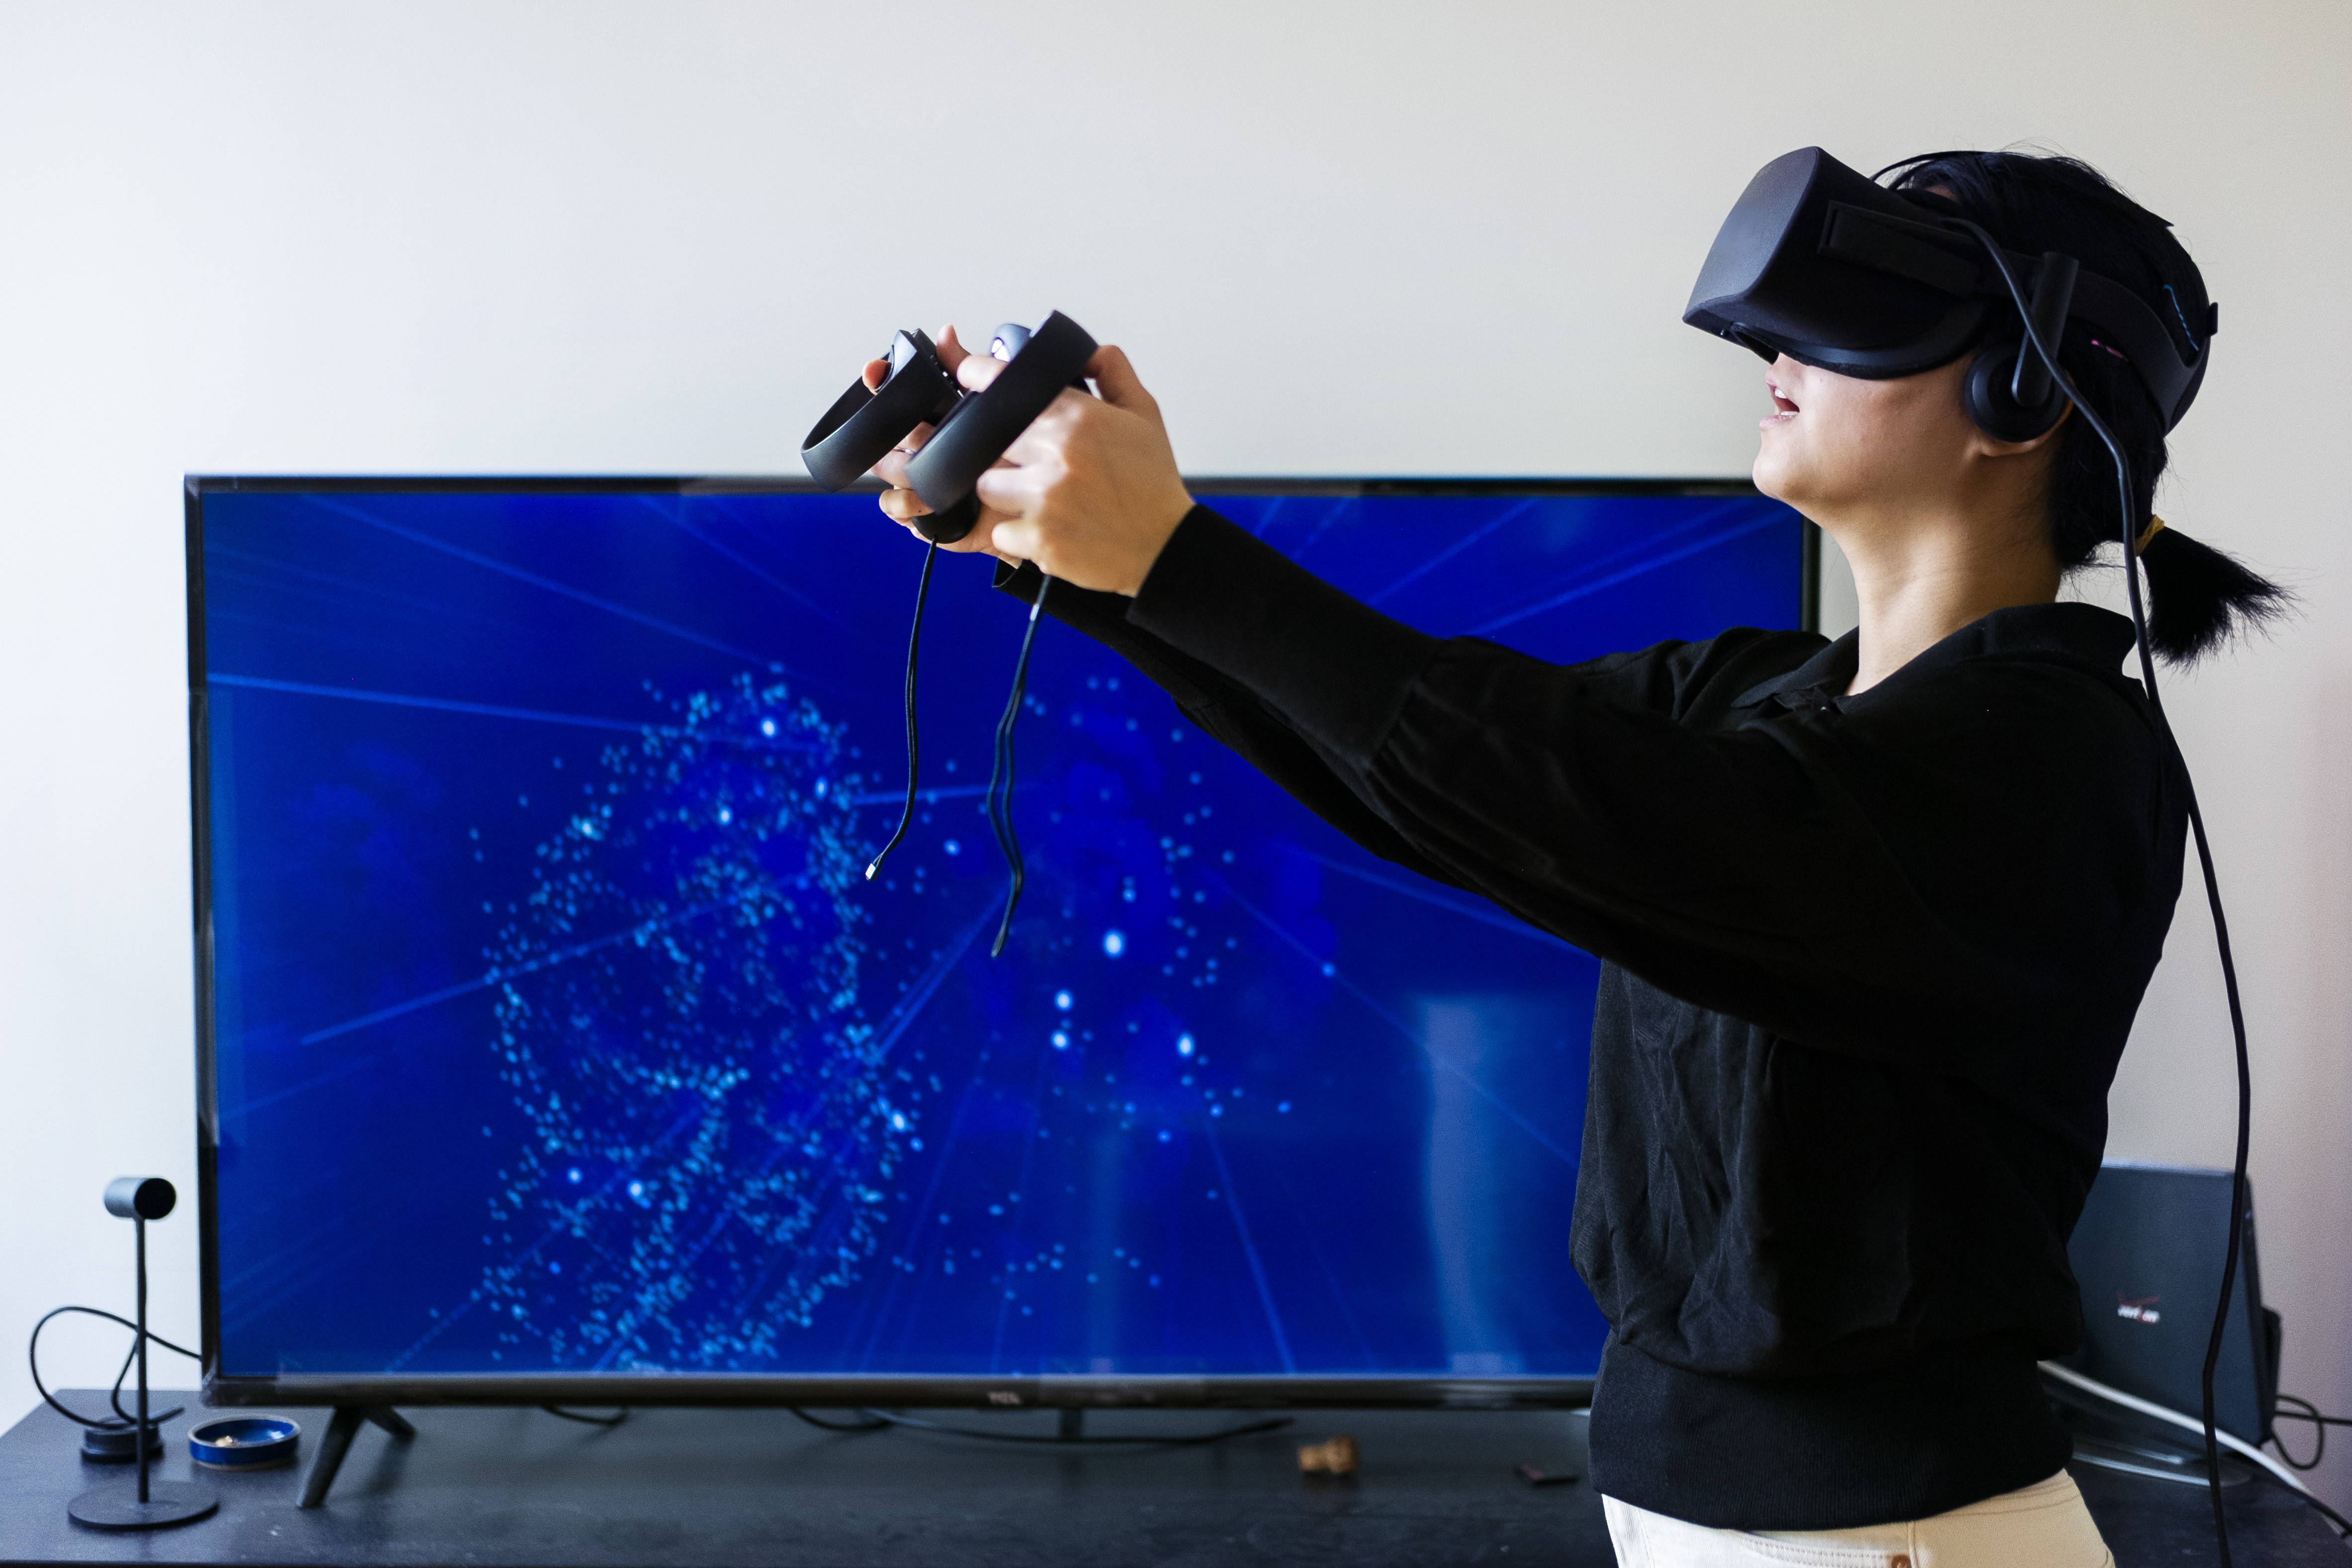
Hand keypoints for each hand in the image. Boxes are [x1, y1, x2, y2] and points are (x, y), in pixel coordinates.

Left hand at [863, 328, 1193, 593]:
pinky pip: (1001, 533)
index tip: (970, 377)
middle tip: (1039, 467)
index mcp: (1077, 418)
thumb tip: (1084, 350)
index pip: (1004, 384)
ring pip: (989, 487)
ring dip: (1009, 495)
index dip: (978, 376)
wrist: (1167, 547)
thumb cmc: (1152, 484)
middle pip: (991, 441)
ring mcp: (1044, 498)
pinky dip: (1020, 536)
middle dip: (1008, 453)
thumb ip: (1111, 370)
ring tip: (1046, 502)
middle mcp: (1057, 454)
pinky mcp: (1038, 539)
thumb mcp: (1144, 413)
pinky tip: (1053, 531)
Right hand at [865, 326, 1022, 565]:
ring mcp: (931, 486)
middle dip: (884, 436)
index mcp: (944, 423)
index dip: (880, 383)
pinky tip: (919, 505)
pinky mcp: (939, 519)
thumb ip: (974, 370)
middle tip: (908, 435)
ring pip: (890, 478)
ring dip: (895, 474)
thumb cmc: (1028, 458)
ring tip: (915, 473)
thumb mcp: (1004, 408)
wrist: (1053, 508)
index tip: (873, 371)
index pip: (900, 398)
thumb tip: (945, 334)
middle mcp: (931, 452)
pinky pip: (905, 516)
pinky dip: (905, 510)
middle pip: (889, 440)